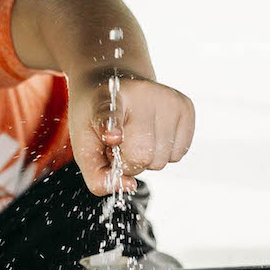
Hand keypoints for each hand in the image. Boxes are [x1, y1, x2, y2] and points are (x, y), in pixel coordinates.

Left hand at [70, 74, 195, 194]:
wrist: (115, 84)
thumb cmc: (96, 120)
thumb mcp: (84, 146)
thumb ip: (96, 174)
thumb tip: (129, 186)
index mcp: (104, 98)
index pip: (109, 113)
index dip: (111, 126)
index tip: (111, 136)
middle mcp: (140, 92)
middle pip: (141, 154)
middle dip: (128, 162)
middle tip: (118, 146)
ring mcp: (167, 97)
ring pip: (163, 159)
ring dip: (147, 159)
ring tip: (135, 137)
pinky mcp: (185, 106)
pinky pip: (179, 154)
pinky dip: (164, 154)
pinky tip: (152, 135)